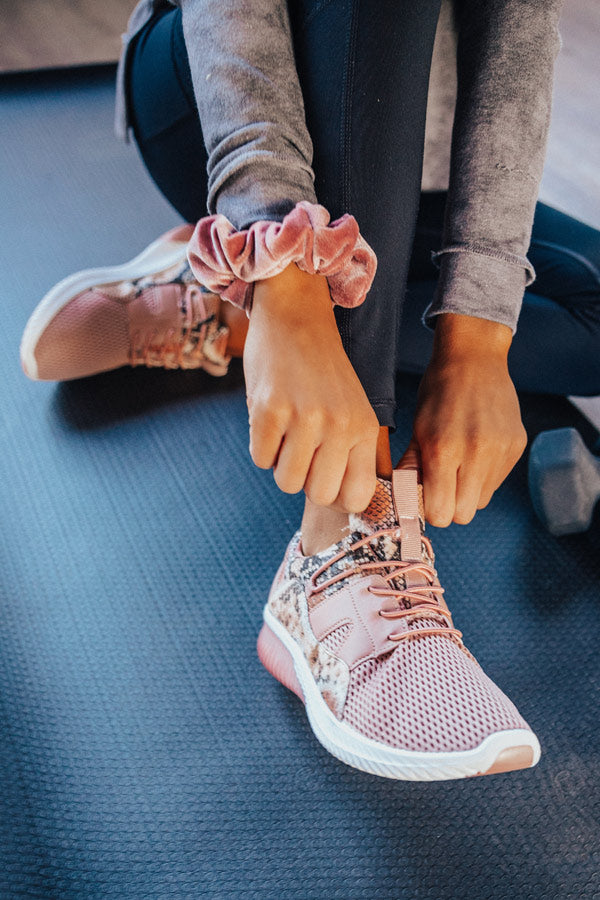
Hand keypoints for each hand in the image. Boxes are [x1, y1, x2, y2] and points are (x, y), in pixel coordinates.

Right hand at [243, 263, 378, 511]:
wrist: (295, 316)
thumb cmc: (321, 371)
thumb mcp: (351, 407)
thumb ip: (349, 453)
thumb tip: (333, 503)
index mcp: (363, 427)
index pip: (358, 497)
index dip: (336, 496)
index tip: (324, 480)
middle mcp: (339, 425)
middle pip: (318, 495)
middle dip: (304, 481)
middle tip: (301, 451)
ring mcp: (304, 417)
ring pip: (286, 481)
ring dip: (280, 463)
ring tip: (286, 432)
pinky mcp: (269, 410)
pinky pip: (260, 459)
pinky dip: (261, 445)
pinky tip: (270, 417)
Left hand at [399, 314, 526, 525]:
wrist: (474, 359)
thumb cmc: (438, 392)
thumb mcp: (417, 428)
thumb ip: (411, 467)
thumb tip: (403, 500)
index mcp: (443, 449)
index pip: (440, 513)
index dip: (430, 510)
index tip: (425, 497)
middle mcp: (476, 453)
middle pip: (463, 515)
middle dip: (449, 506)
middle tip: (440, 486)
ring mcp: (500, 451)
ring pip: (481, 501)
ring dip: (467, 492)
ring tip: (459, 465)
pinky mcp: (517, 446)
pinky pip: (497, 482)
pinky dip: (484, 476)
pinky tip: (475, 451)